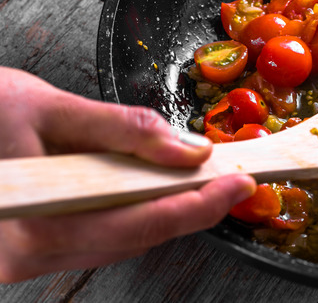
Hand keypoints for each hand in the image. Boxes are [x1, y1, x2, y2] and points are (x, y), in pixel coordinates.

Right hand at [0, 67, 256, 282]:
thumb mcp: (46, 108)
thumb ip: (123, 130)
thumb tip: (187, 149)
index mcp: (35, 225)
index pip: (143, 221)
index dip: (200, 205)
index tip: (239, 184)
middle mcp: (30, 255)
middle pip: (138, 238)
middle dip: (192, 209)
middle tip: (233, 181)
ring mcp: (29, 257)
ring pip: (122, 241)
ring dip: (166, 212)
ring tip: (204, 181)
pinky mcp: (32, 248)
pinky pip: (99, 236)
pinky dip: (134, 213)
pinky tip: (153, 189)